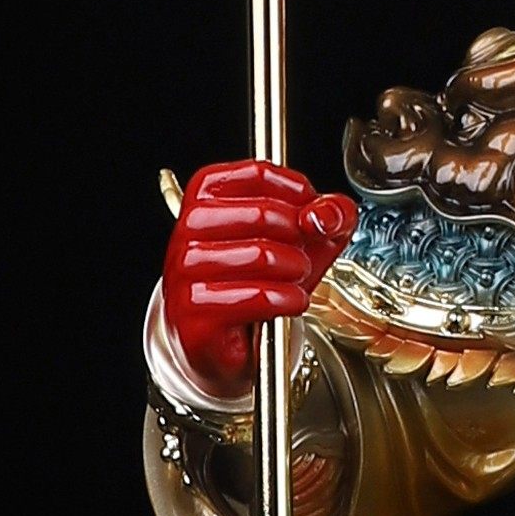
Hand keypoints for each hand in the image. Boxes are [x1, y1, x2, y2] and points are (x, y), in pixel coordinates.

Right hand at [163, 158, 356, 390]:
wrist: (225, 341)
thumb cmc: (257, 281)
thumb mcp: (301, 239)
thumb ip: (328, 214)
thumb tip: (328, 213)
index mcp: (207, 196)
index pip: (258, 174)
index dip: (299, 193)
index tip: (312, 214)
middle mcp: (188, 227)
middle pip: (262, 214)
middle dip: (299, 237)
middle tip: (304, 254)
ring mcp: (186, 267)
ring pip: (261, 255)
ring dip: (295, 271)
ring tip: (296, 279)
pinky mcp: (195, 308)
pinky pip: (256, 297)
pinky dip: (287, 300)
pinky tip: (290, 302)